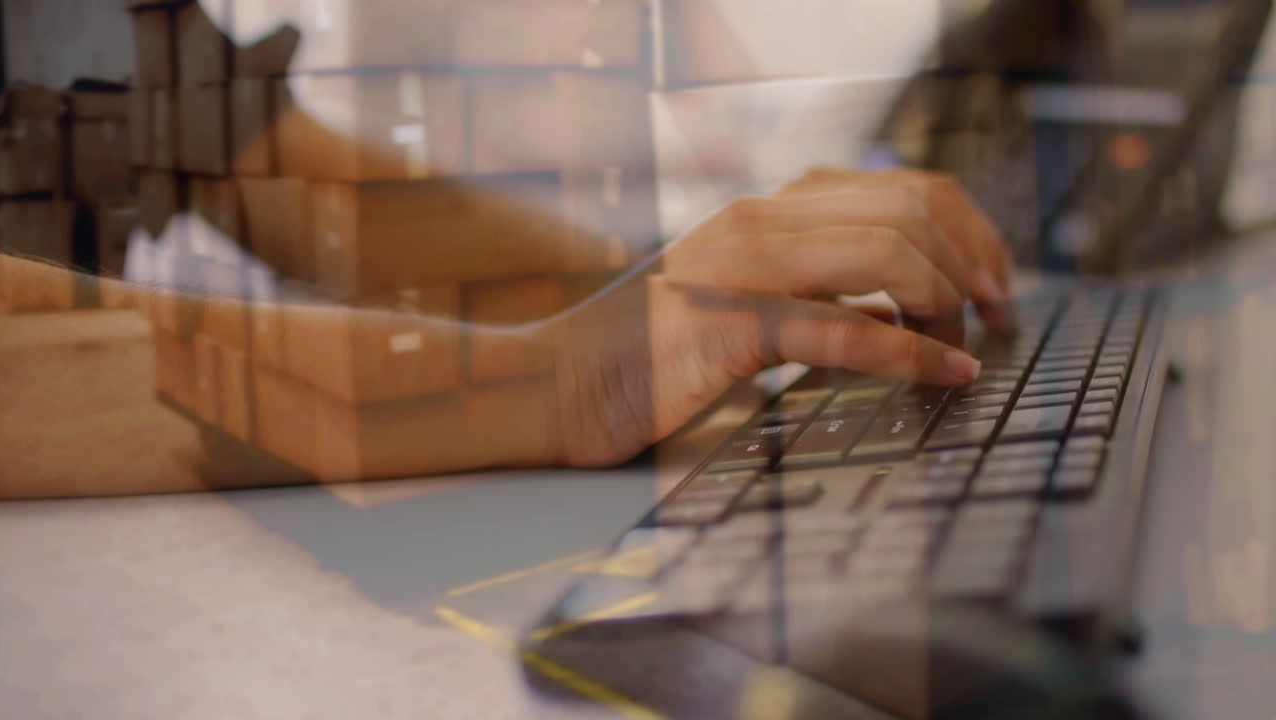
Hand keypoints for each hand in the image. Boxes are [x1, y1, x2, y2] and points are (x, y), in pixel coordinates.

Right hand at [544, 168, 1012, 466]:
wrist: (555, 382)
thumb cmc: (647, 354)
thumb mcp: (744, 301)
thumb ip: (814, 288)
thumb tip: (899, 304)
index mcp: (767, 211)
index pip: (898, 188)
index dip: (966, 227)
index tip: (992, 280)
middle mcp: (761, 222)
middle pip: (909, 207)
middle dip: (974, 258)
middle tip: (996, 311)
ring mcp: (743, 267)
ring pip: (887, 253)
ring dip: (946, 300)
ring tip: (966, 341)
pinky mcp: (729, 325)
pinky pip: (842, 328)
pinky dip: (909, 352)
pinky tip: (944, 373)